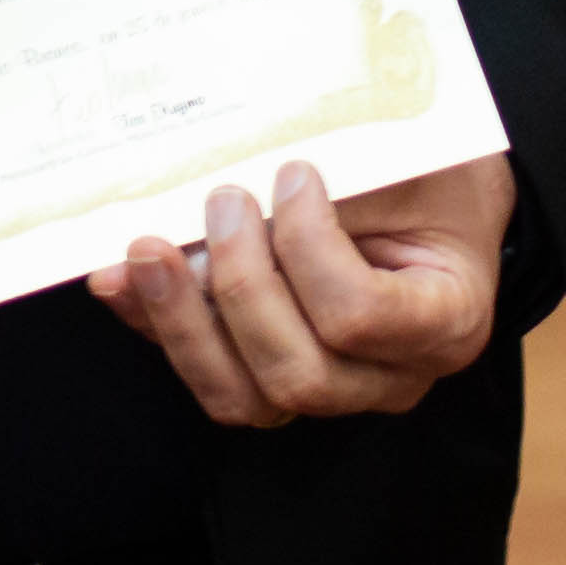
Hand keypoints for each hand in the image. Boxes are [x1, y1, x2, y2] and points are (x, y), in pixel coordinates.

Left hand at [89, 154, 510, 426]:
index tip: (293, 173)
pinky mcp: (271, 372)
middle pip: (296, 375)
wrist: (443, 192)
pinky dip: (158, 327)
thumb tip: (232, 200)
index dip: (307, 248)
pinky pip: (210, 373)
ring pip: (243, 398)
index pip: (359, 315)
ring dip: (182, 322)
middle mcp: (388, 377)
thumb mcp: (409, 166)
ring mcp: (329, 386)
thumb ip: (337, 191)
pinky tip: (121, 279)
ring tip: (147, 251)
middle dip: (239, 288)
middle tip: (222, 202)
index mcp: (443, 326)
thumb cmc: (438, 175)